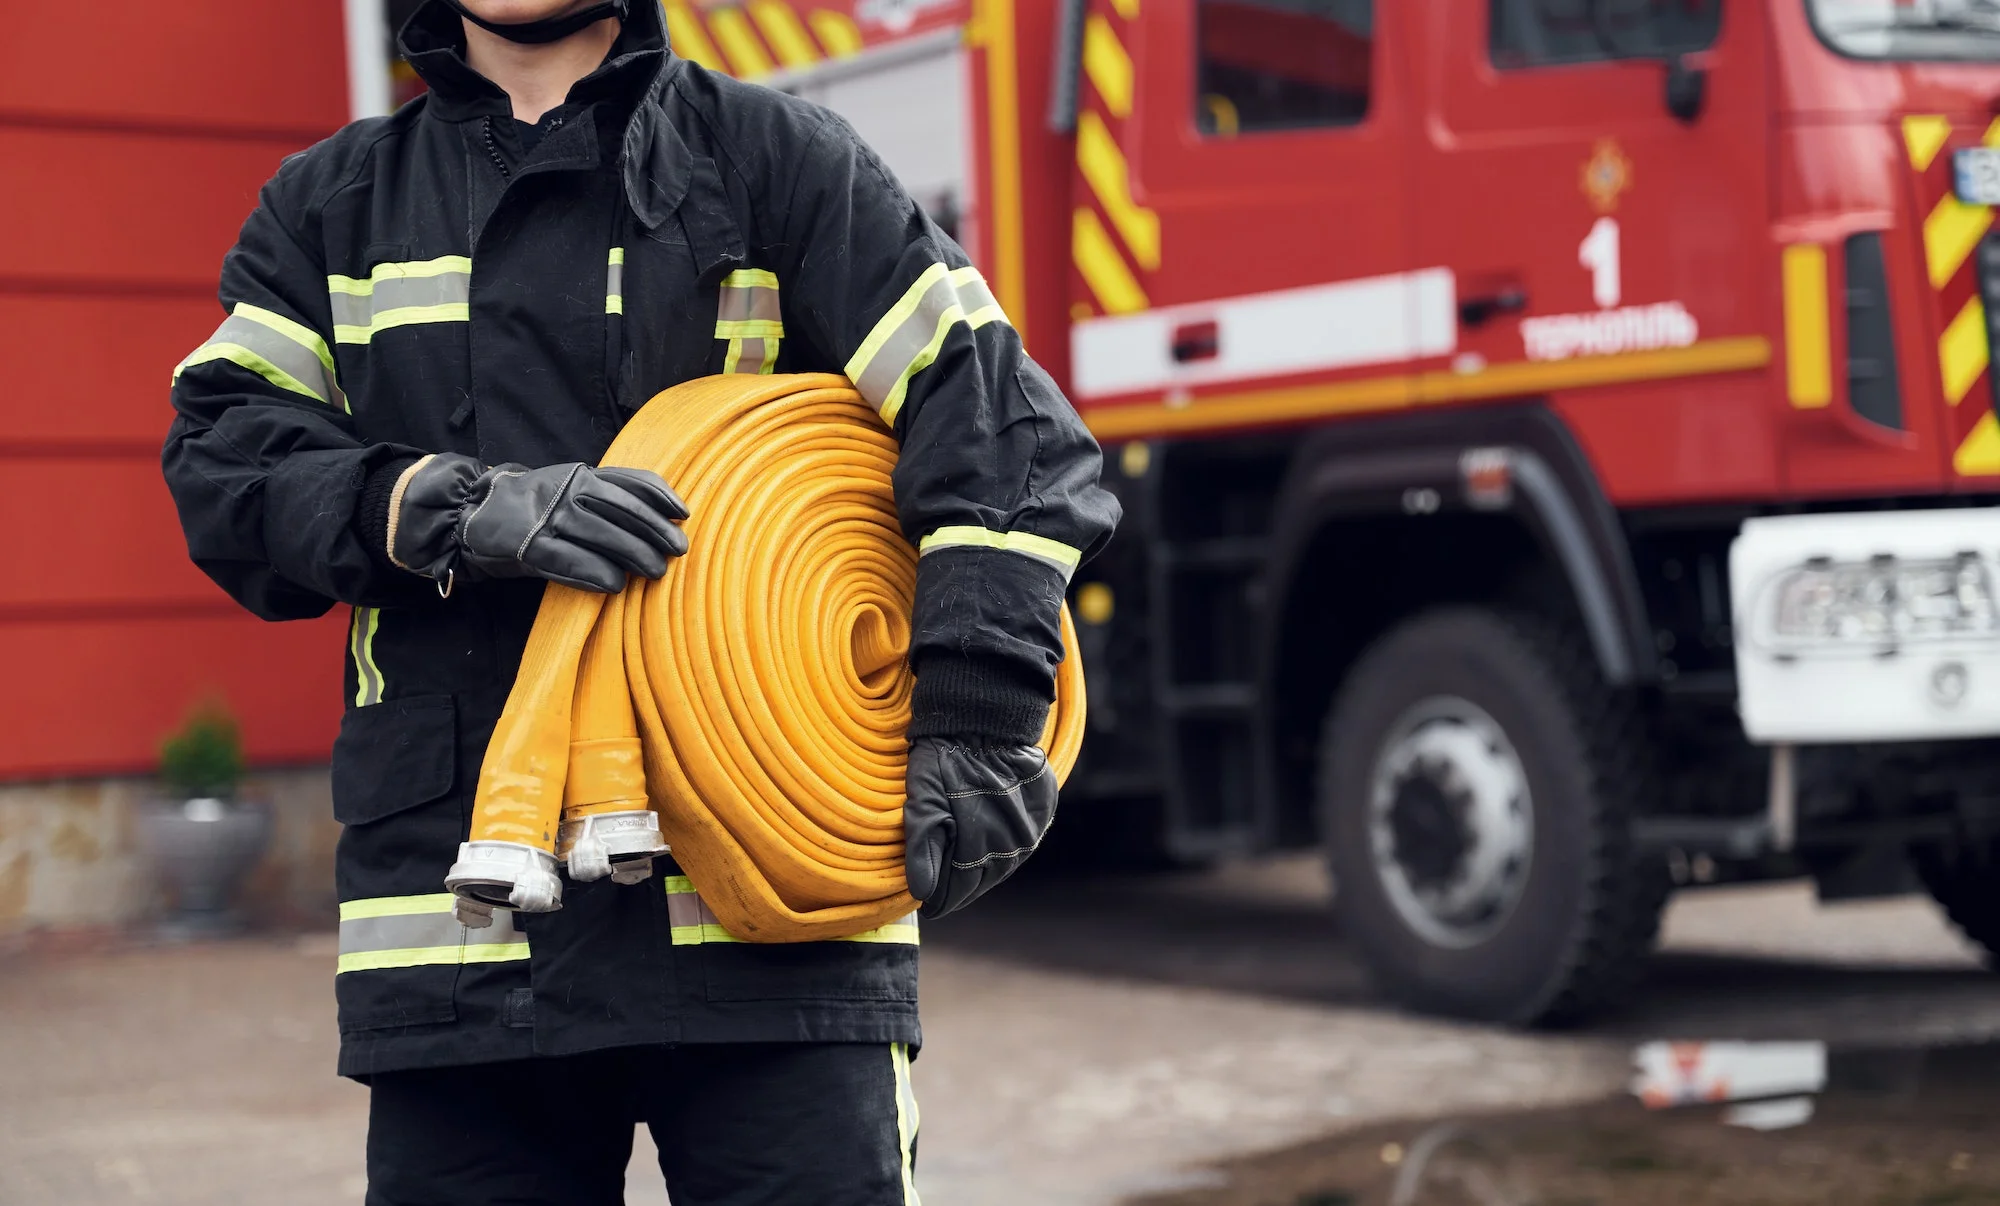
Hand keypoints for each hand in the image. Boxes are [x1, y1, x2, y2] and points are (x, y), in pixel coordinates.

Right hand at [390, 454, 688, 592]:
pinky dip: (594, 572)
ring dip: (633, 554)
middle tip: (677, 550)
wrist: (473, 512)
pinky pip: (568, 559)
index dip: (659, 497)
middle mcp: (565, 490)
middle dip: (654, 530)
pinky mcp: (528, 545)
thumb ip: (609, 494)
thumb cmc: (535, 505)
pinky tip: (615, 584)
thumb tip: (662, 511)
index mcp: (580, 475)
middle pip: (620, 509)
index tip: (683, 514)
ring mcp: (546, 516)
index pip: (628, 481)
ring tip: (655, 571)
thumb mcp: (570, 488)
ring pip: (600, 534)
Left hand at [903, 738, 1056, 918]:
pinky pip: (1022, 843)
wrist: (983, 715)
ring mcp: (1033, 829)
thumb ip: (923, 846)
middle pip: (983, 881)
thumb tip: (923, 894)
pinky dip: (1003, 847)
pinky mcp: (1044, 812)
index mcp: (982, 844)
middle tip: (941, 885)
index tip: (929, 904)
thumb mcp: (922, 798)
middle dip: (960, 885)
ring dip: (983, 868)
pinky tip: (987, 840)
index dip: (942, 898)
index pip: (960, 889)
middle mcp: (1014, 843)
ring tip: (963, 862)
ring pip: (1004, 865)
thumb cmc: (944, 757)